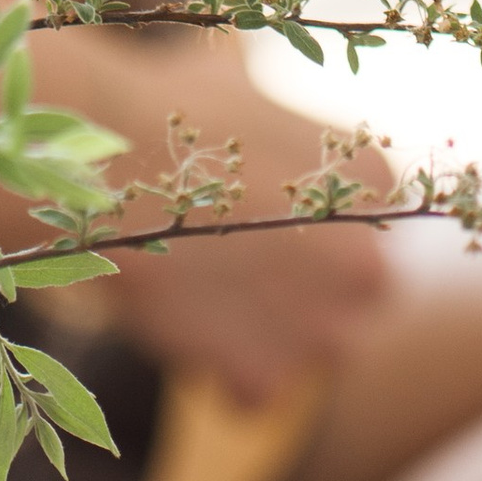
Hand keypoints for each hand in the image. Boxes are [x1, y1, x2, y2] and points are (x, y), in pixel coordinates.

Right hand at [24, 29, 396, 406]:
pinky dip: (227, 374)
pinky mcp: (266, 376)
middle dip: (306, 293)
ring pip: (311, 353)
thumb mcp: (246, 87)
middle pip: (352, 301)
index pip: (366, 229)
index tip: (268, 222)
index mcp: (374, 186)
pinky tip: (192, 329)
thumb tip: (264, 115)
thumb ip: (280, 118)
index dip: (315, 230)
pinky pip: (259, 394)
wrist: (107, 169)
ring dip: (269, 337)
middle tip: (241, 268)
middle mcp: (369, 268)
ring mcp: (321, 331)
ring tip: (209, 295)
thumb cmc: (172, 114)